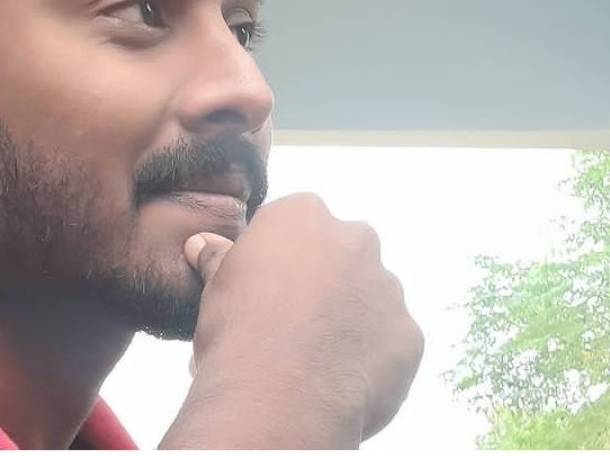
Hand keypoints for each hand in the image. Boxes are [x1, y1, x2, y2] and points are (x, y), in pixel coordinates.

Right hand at [181, 193, 423, 445]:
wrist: (278, 394)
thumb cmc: (239, 328)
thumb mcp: (216, 285)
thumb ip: (218, 257)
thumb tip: (200, 243)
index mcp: (303, 215)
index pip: (296, 225)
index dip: (281, 258)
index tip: (267, 286)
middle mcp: (353, 239)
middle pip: (341, 252)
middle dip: (325, 278)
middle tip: (295, 319)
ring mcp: (387, 285)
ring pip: (370, 295)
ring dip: (352, 315)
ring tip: (317, 355)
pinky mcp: (409, 332)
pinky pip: (390, 339)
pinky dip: (371, 354)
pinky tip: (341, 377)